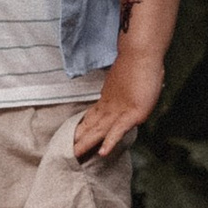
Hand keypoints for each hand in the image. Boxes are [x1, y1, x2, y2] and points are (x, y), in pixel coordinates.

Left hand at [73, 47, 161, 163]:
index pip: (92, 117)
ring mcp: (120, 110)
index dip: (82, 129)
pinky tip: (103, 152)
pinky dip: (110, 141)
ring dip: (88, 143)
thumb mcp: (128, 82)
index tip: (72, 138)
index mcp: (108, 99)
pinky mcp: (132, 113)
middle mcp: (110, 106)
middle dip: (80, 140)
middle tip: (65, 152)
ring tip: (75, 155)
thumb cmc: (138, 64)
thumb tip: (127, 94)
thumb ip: (125, 92)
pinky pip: (119, 130)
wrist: (141, 52)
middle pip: (91, 126)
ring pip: (100, 130)